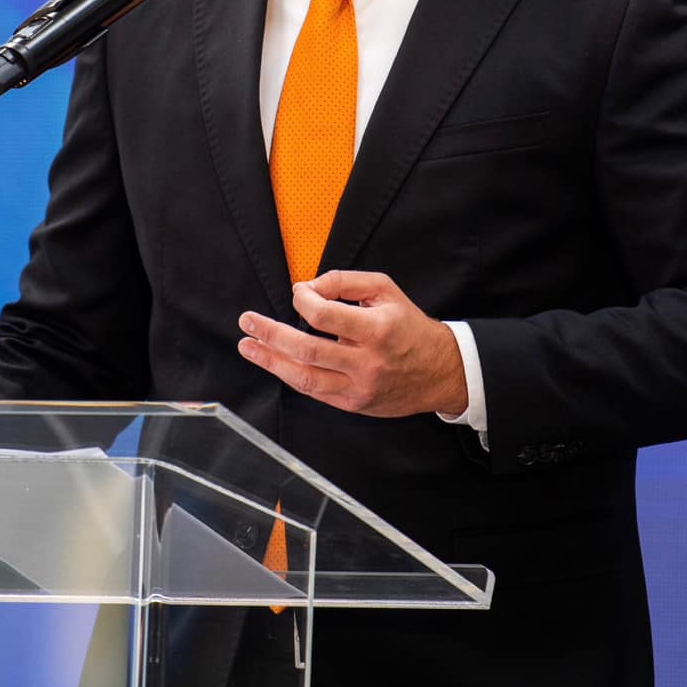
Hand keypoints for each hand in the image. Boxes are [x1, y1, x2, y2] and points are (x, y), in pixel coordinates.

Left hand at [238, 270, 469, 419]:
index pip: (324, 316)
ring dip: (270, 361)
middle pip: (307, 350)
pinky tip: (274, 363)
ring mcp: (358, 387)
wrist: (439, 371)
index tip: (298, 293)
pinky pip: (314, 392)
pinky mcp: (353, 404)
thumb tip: (306, 287)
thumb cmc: (408, 326)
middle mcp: (366, 362)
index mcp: (376, 330)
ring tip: (248, 346)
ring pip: (304, 378)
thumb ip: (345, 282)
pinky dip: (290, 376)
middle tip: (247, 322)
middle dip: (270, 334)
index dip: (303, 301)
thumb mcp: (385, 290)